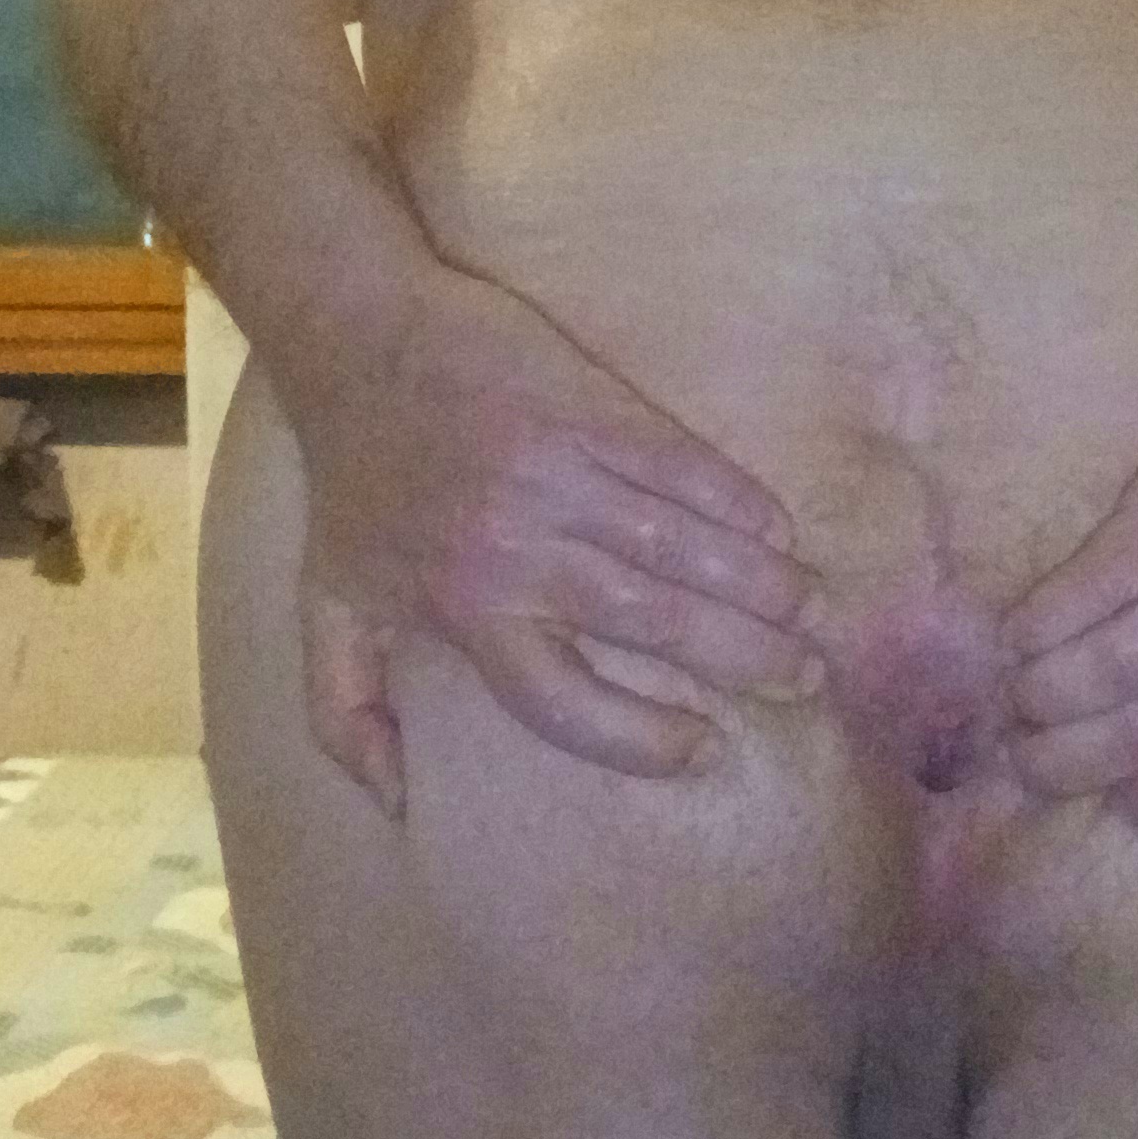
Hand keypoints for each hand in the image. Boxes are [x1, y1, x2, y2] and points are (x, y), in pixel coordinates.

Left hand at [286, 262, 817, 813]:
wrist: (354, 333)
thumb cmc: (351, 482)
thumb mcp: (326, 607)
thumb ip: (345, 713)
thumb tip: (394, 806)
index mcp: (464, 610)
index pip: (563, 700)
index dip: (637, 739)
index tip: (700, 747)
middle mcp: (517, 550)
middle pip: (651, 621)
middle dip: (741, 656)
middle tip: (803, 677)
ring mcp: (557, 473)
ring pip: (679, 544)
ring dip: (757, 582)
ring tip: (810, 612)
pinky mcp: (585, 405)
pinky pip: (677, 461)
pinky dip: (733, 497)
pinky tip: (777, 527)